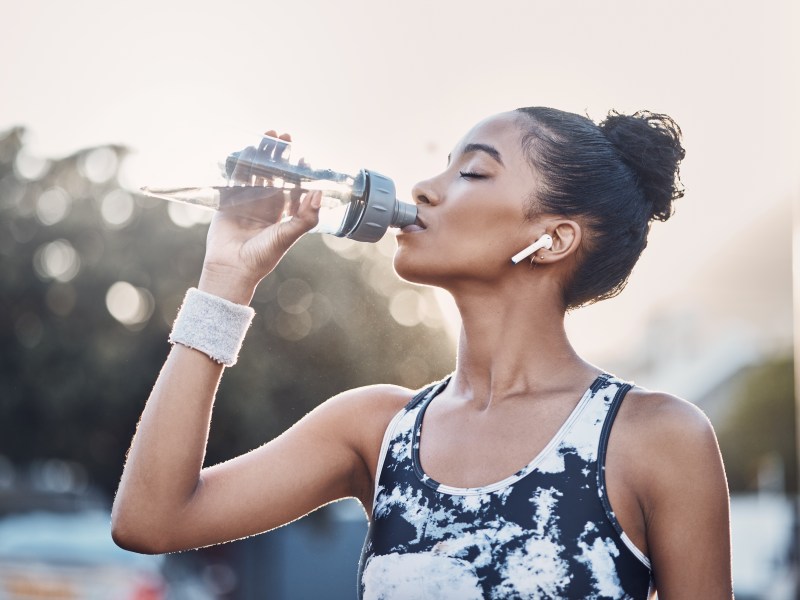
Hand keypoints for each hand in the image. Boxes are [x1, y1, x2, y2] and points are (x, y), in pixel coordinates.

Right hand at [199, 131, 320, 303]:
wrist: (231, 267)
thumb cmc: (262, 255)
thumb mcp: (288, 236)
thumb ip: (306, 217)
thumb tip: (320, 194)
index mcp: (283, 214)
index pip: (293, 187)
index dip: (298, 172)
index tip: (303, 156)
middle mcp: (266, 206)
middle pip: (275, 175)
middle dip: (280, 156)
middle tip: (284, 137)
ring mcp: (247, 202)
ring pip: (256, 172)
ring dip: (262, 155)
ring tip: (266, 136)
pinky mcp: (228, 201)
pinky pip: (235, 177)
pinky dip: (240, 163)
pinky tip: (247, 149)